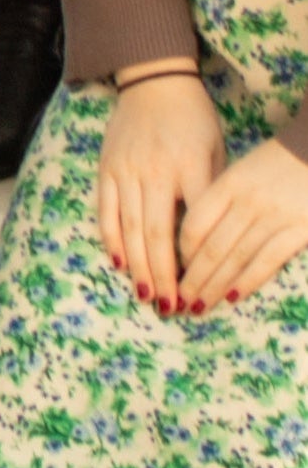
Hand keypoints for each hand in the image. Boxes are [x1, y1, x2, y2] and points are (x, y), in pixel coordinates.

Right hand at [96, 71, 226, 309]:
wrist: (153, 83)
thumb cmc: (194, 121)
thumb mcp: (217, 152)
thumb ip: (211, 193)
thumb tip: (210, 241)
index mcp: (190, 167)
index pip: (194, 225)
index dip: (196, 262)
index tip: (201, 291)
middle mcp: (154, 171)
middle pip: (157, 233)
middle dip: (163, 275)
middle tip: (170, 308)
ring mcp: (126, 170)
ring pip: (129, 227)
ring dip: (138, 266)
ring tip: (147, 296)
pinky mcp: (106, 168)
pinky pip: (105, 210)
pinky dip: (111, 239)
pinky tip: (119, 263)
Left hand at [177, 128, 307, 311]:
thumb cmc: (275, 161)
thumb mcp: (240, 170)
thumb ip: (218, 197)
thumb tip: (193, 233)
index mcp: (228, 184)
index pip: (195, 223)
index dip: (181, 251)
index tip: (171, 268)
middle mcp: (247, 202)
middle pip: (212, 247)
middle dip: (192, 278)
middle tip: (177, 301)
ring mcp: (274, 218)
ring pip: (237, 258)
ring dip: (215, 286)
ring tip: (198, 306)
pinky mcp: (299, 230)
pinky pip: (268, 261)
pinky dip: (248, 281)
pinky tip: (232, 297)